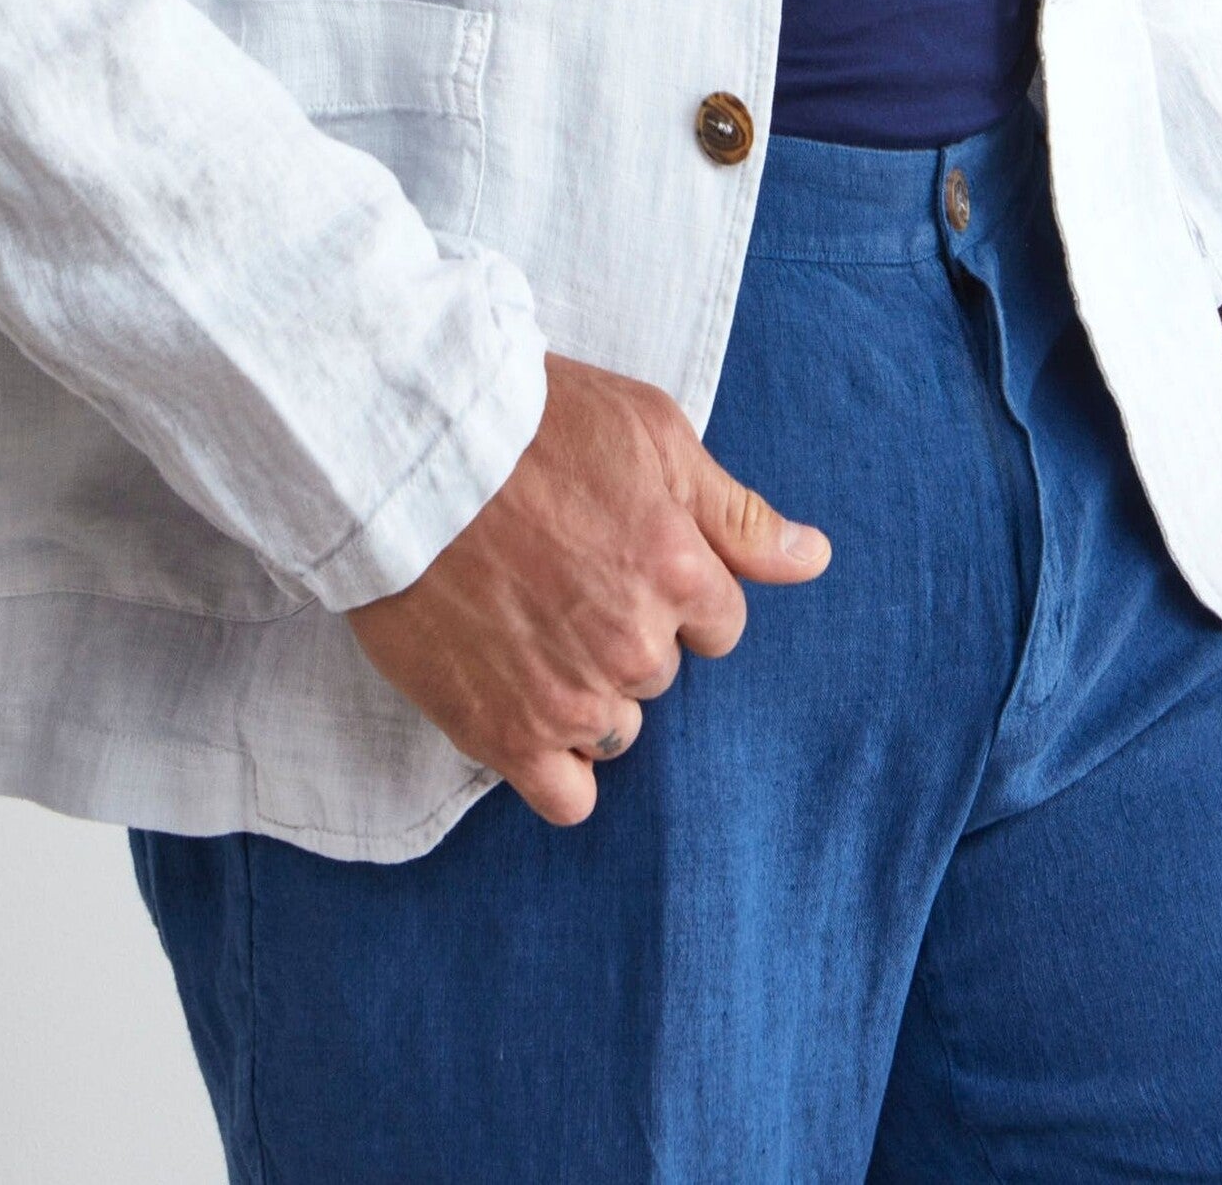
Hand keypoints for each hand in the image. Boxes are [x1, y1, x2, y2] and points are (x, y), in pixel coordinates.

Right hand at [345, 352, 830, 823]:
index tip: (618, 554)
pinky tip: (527, 708)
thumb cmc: (530, 425)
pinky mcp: (505, 734)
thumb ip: (736, 512)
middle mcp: (634, 642)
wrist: (406, 452)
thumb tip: (815, 560)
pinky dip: (556, 764)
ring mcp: (571, 696)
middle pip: (662, 669)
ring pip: (618, 727)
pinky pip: (568, 795)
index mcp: (678, 568)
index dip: (674, 588)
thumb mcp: (654, 433)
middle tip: (559, 575)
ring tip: (527, 625)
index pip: (720, 623)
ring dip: (587, 689)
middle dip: (625, 631)